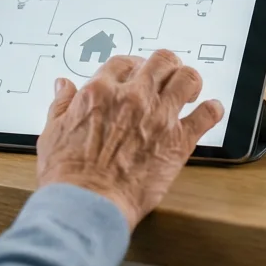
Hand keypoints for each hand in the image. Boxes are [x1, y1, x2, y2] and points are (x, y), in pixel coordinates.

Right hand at [37, 51, 223, 229]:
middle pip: (160, 61)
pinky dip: (212, 110)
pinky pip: (206, 116)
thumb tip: (64, 86)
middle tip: (167, 76)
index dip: (132, 66)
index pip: (123, 62)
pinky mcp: (178, 141)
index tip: (135, 74)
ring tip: (190, 89)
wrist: (87, 204)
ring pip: (186, 78)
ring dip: (190, 80)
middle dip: (165, 65)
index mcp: (101, 92)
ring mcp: (159, 117)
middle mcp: (133, 97)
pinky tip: (210, 110)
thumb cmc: (68, 175)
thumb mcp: (52, 133)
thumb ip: (61, 104)